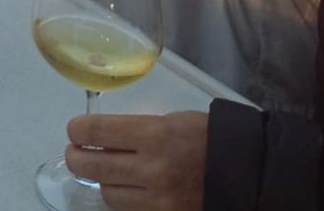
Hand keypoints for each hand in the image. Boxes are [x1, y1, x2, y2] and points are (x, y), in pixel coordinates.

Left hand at [64, 112, 207, 210]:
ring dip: (101, 181)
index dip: (78, 130)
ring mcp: (158, 199)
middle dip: (76, 158)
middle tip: (75, 152)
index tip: (75, 130)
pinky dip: (123, 199)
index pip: (97, 132)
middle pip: (92, 167)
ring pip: (107, 194)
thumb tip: (104, 137)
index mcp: (154, 135)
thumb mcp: (172, 121)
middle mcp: (152, 170)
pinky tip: (125, 188)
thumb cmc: (209, 139)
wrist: (247, 174)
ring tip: (105, 171)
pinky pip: (129, 210)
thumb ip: (137, 129)